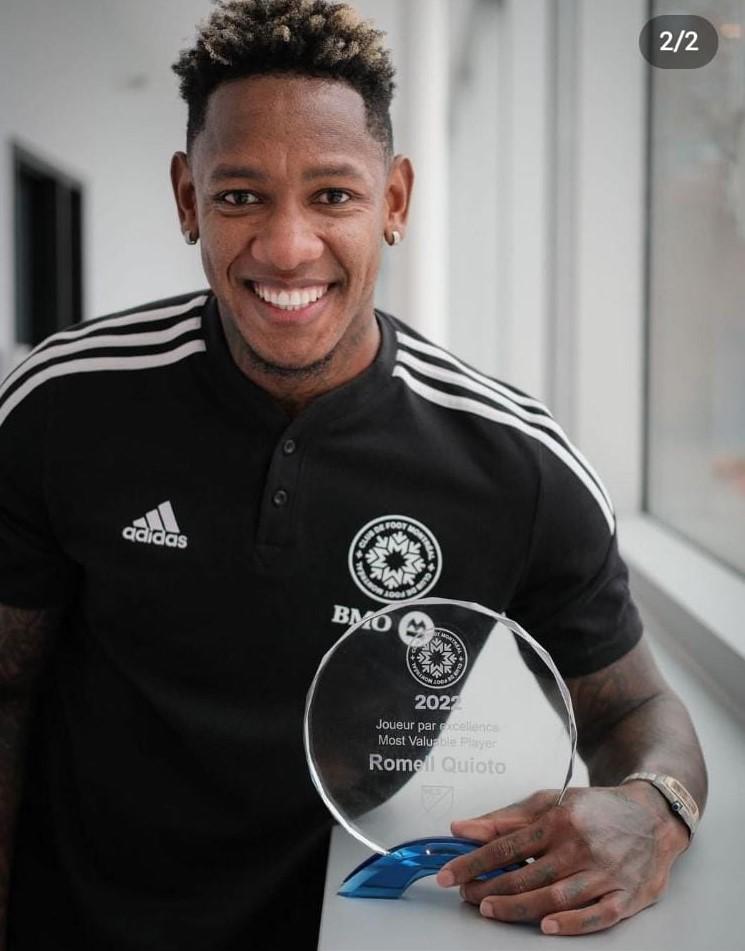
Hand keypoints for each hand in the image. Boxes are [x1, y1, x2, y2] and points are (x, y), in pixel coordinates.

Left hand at [435, 783, 689, 934]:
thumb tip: (460, 828)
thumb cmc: (593, 810)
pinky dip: (572, 923)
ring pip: (555, 896)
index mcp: (558, 820)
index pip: (506, 845)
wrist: (652, 815)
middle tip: (466, 895)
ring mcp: (604, 872)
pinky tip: (547, 927)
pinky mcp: (626, 896)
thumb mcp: (549, 802)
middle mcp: (579, 846)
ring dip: (518, 907)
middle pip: (527, 874)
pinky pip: (596, 914)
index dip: (473, 861)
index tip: (448, 873)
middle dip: (490, 888)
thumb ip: (504, 818)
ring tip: (490, 910)